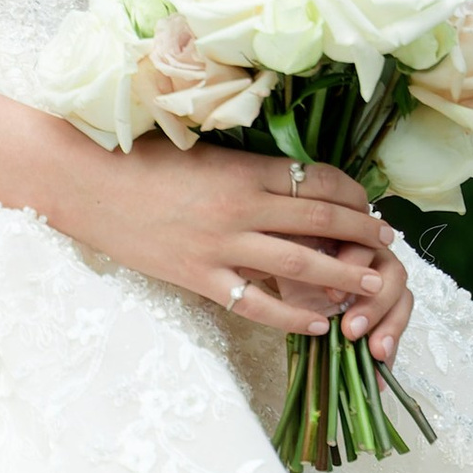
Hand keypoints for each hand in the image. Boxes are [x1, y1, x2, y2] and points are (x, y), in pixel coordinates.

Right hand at [57, 142, 414, 362]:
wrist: (84, 181)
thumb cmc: (137, 157)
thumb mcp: (199, 149)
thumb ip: (243, 165)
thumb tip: (286, 177)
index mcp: (243, 168)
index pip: (317, 180)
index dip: (352, 193)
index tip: (369, 202)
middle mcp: (240, 207)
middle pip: (320, 221)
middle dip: (362, 233)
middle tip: (388, 242)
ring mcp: (220, 246)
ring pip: (299, 264)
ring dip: (342, 274)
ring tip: (372, 283)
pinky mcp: (198, 277)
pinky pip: (256, 303)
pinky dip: (291, 315)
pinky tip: (316, 323)